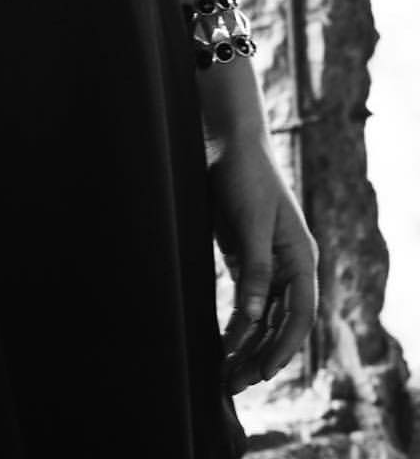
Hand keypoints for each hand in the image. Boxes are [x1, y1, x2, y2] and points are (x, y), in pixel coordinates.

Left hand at [210, 133, 318, 391]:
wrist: (227, 141)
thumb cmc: (245, 175)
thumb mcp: (251, 222)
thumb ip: (255, 268)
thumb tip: (254, 318)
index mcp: (302, 258)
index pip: (300, 315)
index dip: (284, 347)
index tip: (265, 372)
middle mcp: (289, 267)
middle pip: (281, 323)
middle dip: (261, 355)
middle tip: (236, 384)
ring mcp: (268, 264)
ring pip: (263, 317)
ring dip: (248, 346)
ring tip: (227, 374)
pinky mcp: (245, 259)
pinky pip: (247, 302)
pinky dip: (238, 325)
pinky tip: (224, 343)